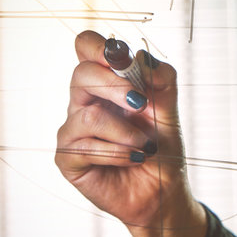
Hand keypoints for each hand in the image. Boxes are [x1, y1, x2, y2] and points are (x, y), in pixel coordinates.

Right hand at [55, 30, 205, 236]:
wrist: (163, 190)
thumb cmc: (161, 146)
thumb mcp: (169, 109)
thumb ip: (161, 79)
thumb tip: (141, 56)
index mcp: (106, 84)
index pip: (86, 48)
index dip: (99, 46)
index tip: (122, 59)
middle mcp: (85, 102)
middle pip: (81, 74)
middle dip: (116, 87)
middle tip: (142, 104)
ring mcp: (73, 129)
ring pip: (88, 115)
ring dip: (125, 132)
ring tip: (145, 145)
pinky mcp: (68, 157)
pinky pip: (85, 147)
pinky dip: (117, 153)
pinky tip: (133, 159)